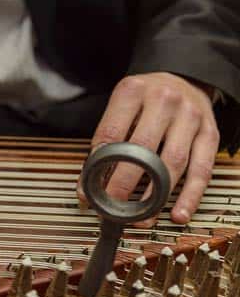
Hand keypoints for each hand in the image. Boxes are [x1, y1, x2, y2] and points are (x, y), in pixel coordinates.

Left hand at [78, 72, 219, 226]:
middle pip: (142, 150)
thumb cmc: (146, 98)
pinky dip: (190, 196)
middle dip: (124, 184)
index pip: (110, 133)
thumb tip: (86, 186)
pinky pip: (202, 170)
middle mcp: (164, 101)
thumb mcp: (121, 106)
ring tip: (142, 218)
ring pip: (173, 163)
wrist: (185, 78)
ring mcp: (190, 117)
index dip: (98, 165)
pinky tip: (178, 214)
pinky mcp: (210, 133)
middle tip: (112, 208)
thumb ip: (104, 142)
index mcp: (133, 91)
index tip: (90, 190)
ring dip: (156, 196)